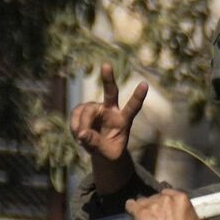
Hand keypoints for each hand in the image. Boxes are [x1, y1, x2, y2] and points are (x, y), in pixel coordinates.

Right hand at [71, 62, 146, 192]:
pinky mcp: (84, 109)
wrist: (100, 150)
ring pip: (87, 112)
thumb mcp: (108, 154)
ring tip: (82, 139)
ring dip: (82, 126)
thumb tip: (82, 133)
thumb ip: (96, 145)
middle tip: (106, 65)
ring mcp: (97, 108)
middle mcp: (111, 110)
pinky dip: (74, 126)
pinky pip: (76, 115)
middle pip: (111, 92)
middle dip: (108, 79)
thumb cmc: (110, 152)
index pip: (132, 108)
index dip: (138, 96)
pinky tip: (78, 134)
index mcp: (124, 120)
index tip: (145, 85)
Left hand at [126, 190, 211, 219]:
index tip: (164, 211)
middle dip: (156, 208)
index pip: (169, 194)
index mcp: (181, 199)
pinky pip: (131, 205)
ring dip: (144, 210)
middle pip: (156, 197)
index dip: (166, 204)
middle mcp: (166, 199)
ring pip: (144, 202)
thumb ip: (196, 218)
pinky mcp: (141, 213)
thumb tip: (195, 218)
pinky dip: (130, 209)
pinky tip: (132, 213)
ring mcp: (153, 205)